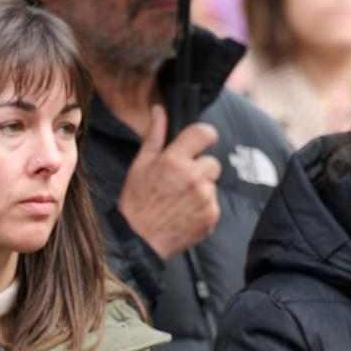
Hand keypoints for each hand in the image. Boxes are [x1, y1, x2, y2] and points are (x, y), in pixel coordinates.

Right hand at [118, 104, 220, 259]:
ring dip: (201, 190)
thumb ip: (154, 135)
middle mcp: (193, 177)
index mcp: (174, 160)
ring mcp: (204, 198)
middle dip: (199, 170)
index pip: (205, 133)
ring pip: (212, 184)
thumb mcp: (140, 165)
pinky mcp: (211, 216)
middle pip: (212, 162)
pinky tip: (185, 214)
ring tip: (180, 201)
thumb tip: (159, 109)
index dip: (205, 136)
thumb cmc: (136, 201)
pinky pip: (214, 205)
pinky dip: (203, 209)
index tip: (201, 142)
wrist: (139, 240)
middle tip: (180, 183)